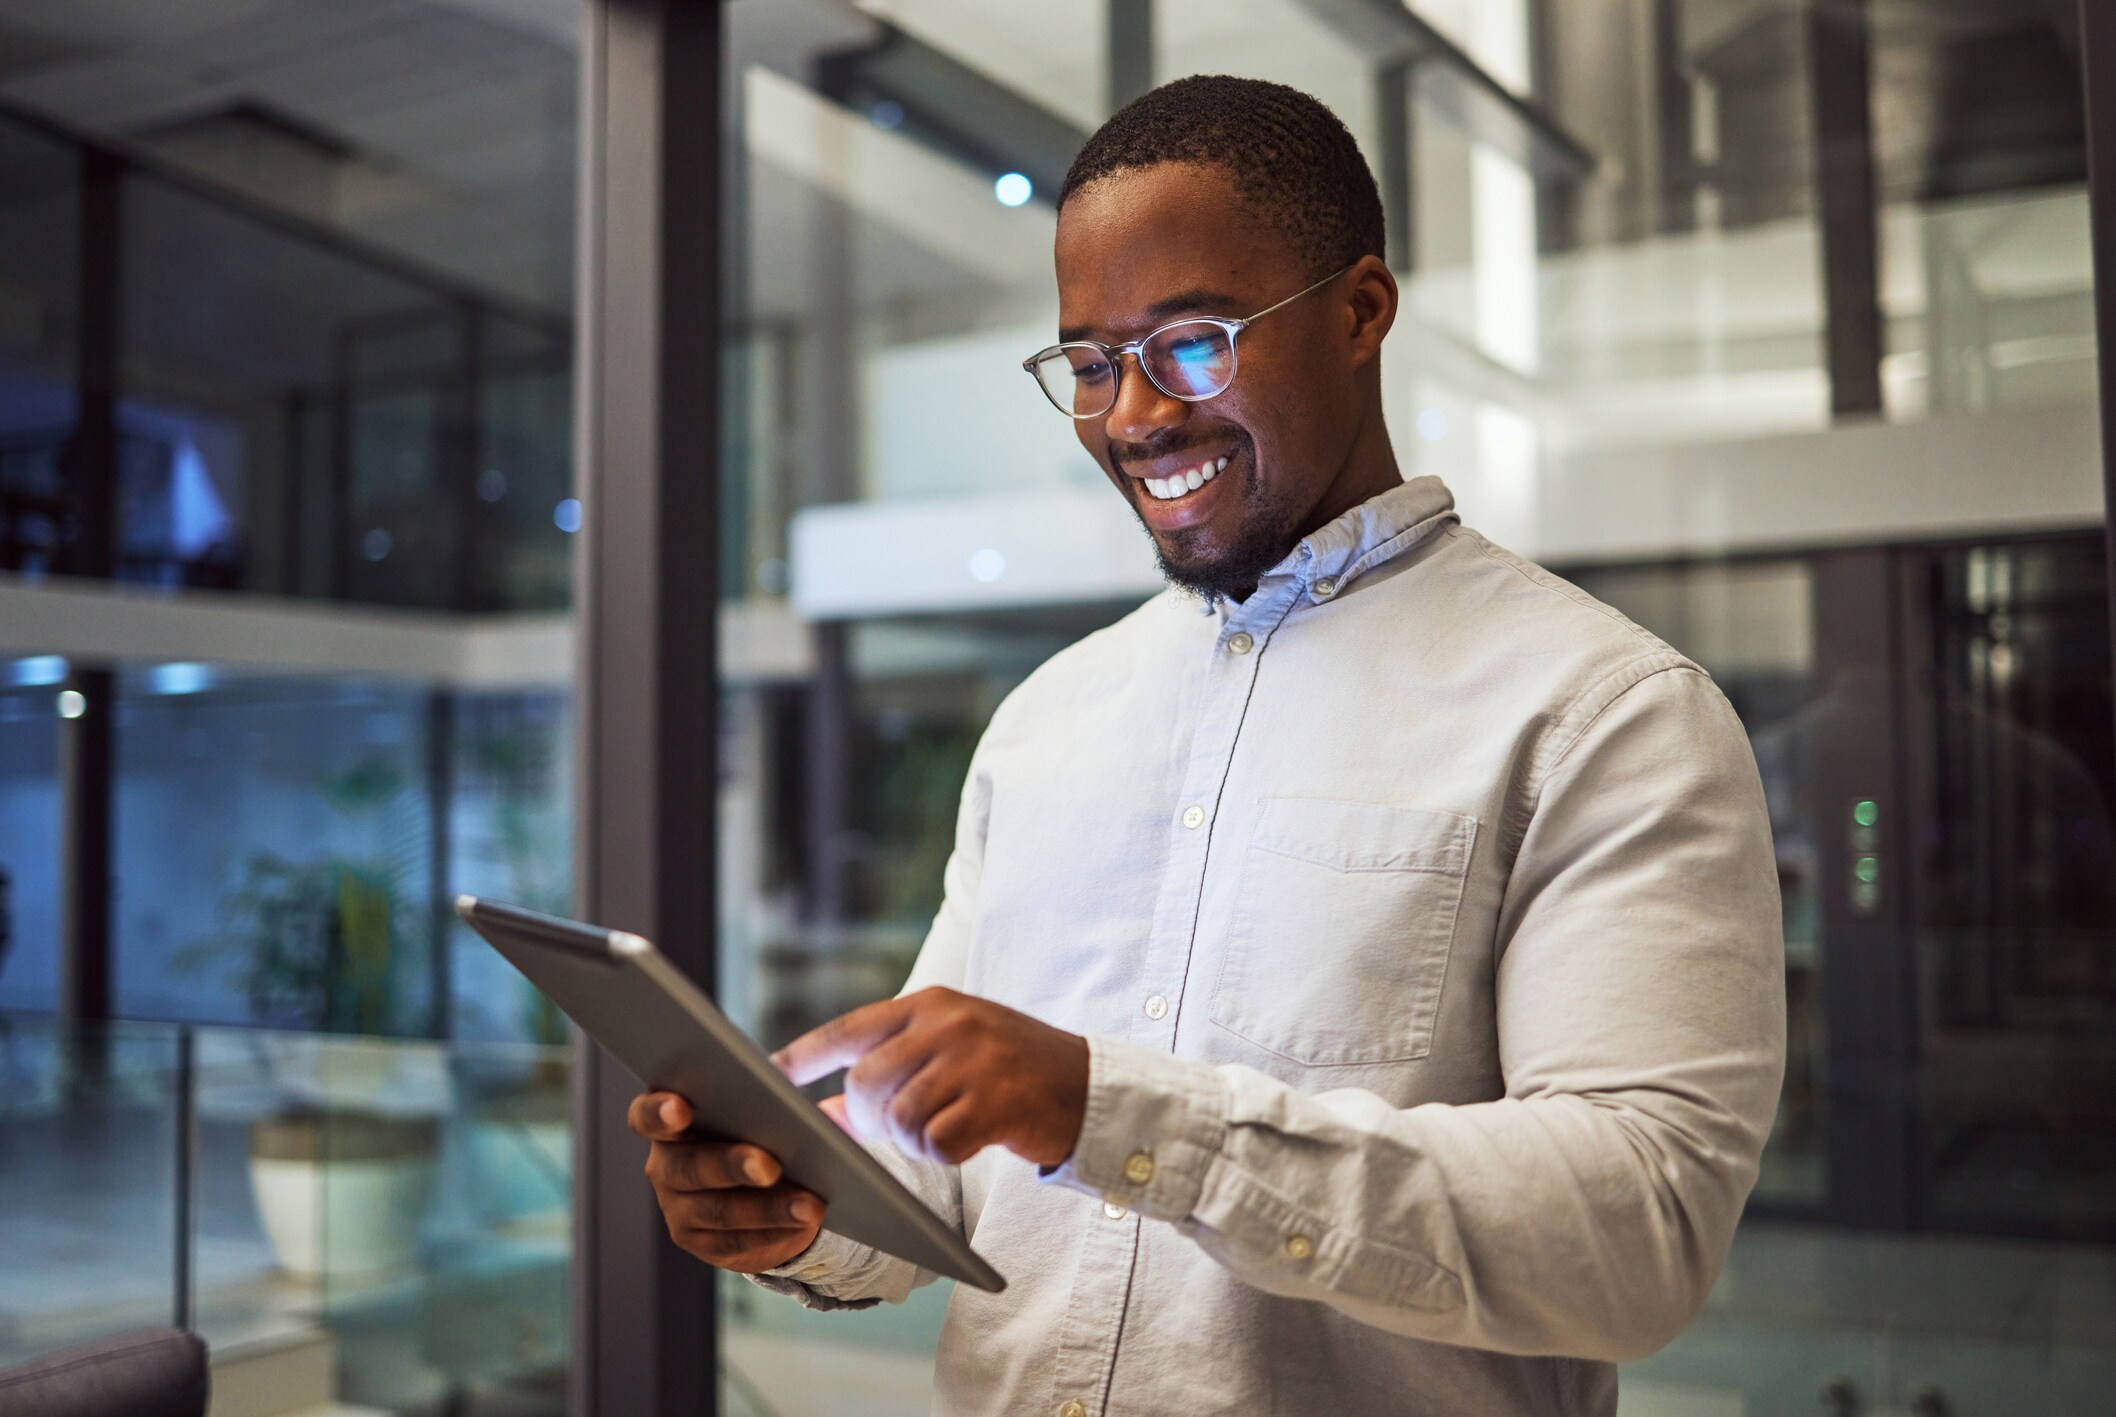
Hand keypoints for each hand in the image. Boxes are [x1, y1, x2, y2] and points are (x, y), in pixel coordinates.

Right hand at [627, 1091, 823, 1272]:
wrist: (761, 1183)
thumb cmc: (757, 1126)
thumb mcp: (757, 1105)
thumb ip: (765, 1093)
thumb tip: (797, 1098)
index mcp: (670, 1122)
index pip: (646, 1116)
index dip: (658, 1112)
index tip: (680, 1108)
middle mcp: (665, 1167)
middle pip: (690, 1167)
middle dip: (732, 1166)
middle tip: (770, 1166)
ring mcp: (678, 1209)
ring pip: (720, 1212)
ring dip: (768, 1210)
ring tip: (809, 1205)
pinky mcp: (701, 1243)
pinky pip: (737, 1241)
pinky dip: (775, 1232)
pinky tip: (804, 1223)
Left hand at [773, 986, 1088, 1167]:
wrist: (1088, 1086)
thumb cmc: (1010, 1071)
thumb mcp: (952, 1053)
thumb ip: (892, 1069)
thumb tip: (823, 1109)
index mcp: (932, 1004)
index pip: (850, 1027)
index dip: (805, 1054)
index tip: (767, 1075)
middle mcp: (948, 1024)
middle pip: (865, 1082)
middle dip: (869, 1118)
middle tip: (899, 1129)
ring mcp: (973, 1061)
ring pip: (899, 1118)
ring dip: (911, 1141)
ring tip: (941, 1133)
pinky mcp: (995, 1101)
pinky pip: (937, 1143)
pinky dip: (943, 1154)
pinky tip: (966, 1142)